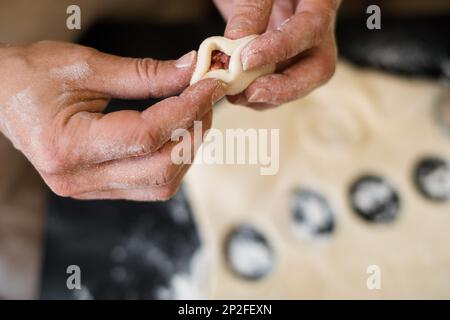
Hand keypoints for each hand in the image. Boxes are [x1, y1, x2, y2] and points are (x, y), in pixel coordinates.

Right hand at [0, 41, 224, 200]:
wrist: (0, 97)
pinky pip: (149, 185)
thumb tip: (189, 71)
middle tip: (207, 97)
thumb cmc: (31, 76)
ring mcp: (89, 188)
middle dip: (193, 131)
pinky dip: (172, 160)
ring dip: (187, 149)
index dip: (185, 110)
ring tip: (195, 113)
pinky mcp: (98, 187)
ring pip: (160, 184)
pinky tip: (177, 134)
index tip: (209, 86)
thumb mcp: (85, 65)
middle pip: (159, 168)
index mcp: (67, 147)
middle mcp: (78, 179)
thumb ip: (143, 74)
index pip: (145, 137)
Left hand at [214, 0, 339, 109]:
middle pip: (319, 68)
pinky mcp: (287, 60)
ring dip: (268, 96)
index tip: (248, 60)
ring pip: (299, 82)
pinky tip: (238, 94)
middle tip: (252, 93)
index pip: (311, 28)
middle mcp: (318, 28)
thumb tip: (239, 43)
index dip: (281, 48)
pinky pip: (280, 84)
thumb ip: (250, 8)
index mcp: (319, 1)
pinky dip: (259, 95)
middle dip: (285, 87)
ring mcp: (304, 47)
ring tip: (237, 96)